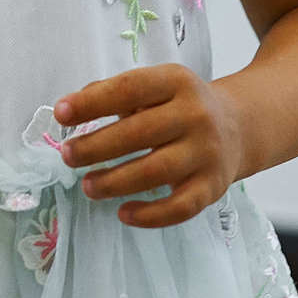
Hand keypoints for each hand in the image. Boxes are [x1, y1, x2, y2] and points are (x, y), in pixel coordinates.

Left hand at [57, 64, 246, 227]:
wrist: (237, 127)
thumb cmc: (179, 107)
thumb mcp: (155, 87)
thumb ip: (115, 93)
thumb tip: (72, 108)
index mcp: (176, 81)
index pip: (130, 88)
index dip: (92, 102)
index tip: (61, 114)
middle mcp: (195, 114)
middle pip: (139, 133)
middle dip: (96, 147)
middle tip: (68, 156)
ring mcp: (207, 152)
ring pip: (155, 171)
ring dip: (115, 182)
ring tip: (88, 186)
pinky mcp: (212, 187)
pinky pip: (180, 207)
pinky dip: (149, 215)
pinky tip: (123, 213)